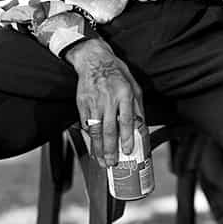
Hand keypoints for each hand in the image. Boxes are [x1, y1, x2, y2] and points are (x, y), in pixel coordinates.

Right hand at [68, 38, 143, 166]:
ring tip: (101, 160)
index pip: (126, 120)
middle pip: (109, 129)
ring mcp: (93, 102)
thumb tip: (141, 129)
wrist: (94, 60)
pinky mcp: (82, 104)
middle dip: (110, 149)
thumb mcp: (134, 87)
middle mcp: (108, 99)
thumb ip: (137, 108)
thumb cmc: (117, 74)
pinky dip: (90, 137)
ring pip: (95, 130)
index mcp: (124, 94)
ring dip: (98, 148)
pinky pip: (86, 125)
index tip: (127, 151)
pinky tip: (93, 146)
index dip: (127, 137)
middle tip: (112, 163)